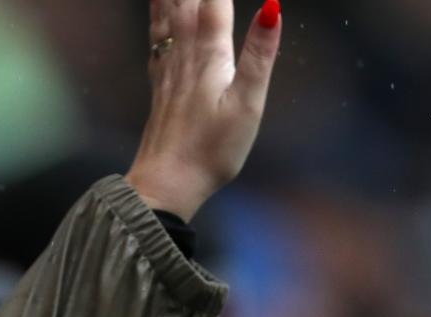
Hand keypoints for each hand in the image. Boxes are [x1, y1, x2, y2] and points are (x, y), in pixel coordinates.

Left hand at [127, 0, 281, 221]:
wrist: (165, 185)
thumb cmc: (211, 151)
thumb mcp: (247, 105)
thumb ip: (259, 54)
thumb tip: (274, 6)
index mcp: (209, 55)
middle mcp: (183, 55)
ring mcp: (167, 70)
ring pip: (166, 13)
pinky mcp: (159, 87)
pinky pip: (156, 36)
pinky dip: (158, 14)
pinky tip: (157, 13)